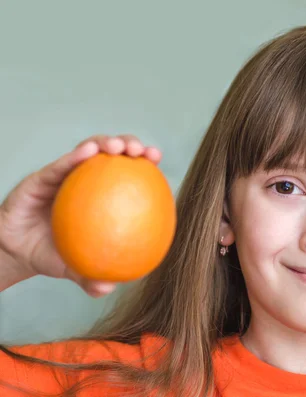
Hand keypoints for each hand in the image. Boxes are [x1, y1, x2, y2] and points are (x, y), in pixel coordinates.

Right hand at [0, 135, 161, 296]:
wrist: (15, 252)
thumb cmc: (52, 255)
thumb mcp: (75, 268)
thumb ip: (91, 277)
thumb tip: (109, 287)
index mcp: (103, 197)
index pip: (129, 175)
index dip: (145, 164)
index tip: (157, 158)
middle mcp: (86, 181)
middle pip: (113, 155)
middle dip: (130, 144)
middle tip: (143, 151)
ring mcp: (65, 176)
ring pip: (88, 150)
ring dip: (105, 143)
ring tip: (119, 146)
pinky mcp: (42, 177)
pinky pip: (60, 165)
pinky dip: (76, 156)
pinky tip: (88, 152)